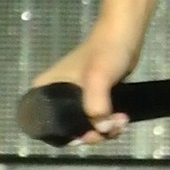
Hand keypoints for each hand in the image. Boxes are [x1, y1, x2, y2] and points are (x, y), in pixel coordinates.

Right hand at [30, 25, 140, 142]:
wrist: (125, 34)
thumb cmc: (106, 52)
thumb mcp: (97, 79)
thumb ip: (96, 107)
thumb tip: (102, 129)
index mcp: (44, 91)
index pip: (48, 127)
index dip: (69, 135)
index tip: (90, 134)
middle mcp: (54, 96)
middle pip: (69, 129)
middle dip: (92, 133)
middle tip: (111, 128)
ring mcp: (73, 98)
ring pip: (85, 126)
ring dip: (104, 129)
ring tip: (121, 121)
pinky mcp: (90, 98)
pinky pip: (95, 120)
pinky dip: (107, 123)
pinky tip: (121, 119)